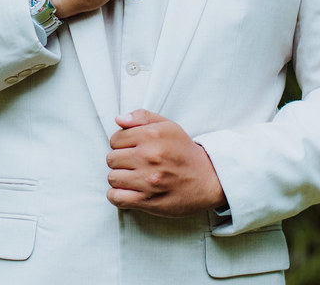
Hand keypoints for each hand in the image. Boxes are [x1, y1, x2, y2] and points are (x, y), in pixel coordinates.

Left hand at [106, 109, 226, 217]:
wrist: (208, 179)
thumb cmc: (184, 151)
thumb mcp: (168, 126)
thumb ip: (142, 117)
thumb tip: (118, 119)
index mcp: (152, 136)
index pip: (115, 139)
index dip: (121, 144)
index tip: (131, 149)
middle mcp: (149, 156)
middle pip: (111, 158)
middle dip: (120, 161)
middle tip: (133, 164)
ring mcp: (148, 180)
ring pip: (112, 178)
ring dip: (119, 178)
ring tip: (133, 177)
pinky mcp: (148, 201)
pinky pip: (116, 197)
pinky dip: (116, 196)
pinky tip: (127, 191)